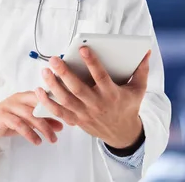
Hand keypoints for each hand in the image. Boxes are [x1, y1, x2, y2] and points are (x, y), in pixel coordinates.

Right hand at [0, 91, 63, 145]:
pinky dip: (29, 133)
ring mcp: (10, 106)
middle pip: (39, 104)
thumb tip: (61, 125)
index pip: (44, 96)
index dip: (56, 105)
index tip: (68, 115)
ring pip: (30, 114)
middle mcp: (18, 98)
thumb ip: (43, 120)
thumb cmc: (6, 120)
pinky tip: (36, 140)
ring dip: (43, 128)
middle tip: (61, 130)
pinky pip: (19, 124)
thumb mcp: (26, 120)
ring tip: (51, 139)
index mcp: (25, 96)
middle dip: (52, 116)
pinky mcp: (3, 116)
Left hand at [36, 48, 150, 148]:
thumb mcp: (138, 89)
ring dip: (53, 86)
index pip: (100, 76)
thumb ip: (141, 70)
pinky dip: (47, 102)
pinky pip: (59, 112)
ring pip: (65, 100)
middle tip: (54, 59)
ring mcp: (85, 114)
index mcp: (112, 94)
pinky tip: (38, 90)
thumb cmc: (128, 106)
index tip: (83, 49)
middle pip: (77, 88)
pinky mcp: (76, 120)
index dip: (92, 62)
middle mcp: (97, 104)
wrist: (123, 134)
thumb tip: (146, 52)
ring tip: (45, 71)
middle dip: (64, 73)